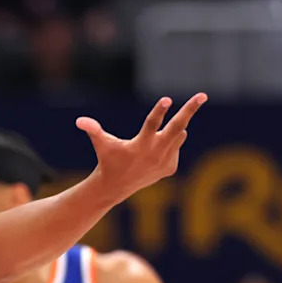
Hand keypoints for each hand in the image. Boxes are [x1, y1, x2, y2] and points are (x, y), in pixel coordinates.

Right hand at [78, 93, 206, 201]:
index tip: (167, 99)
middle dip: (189, 110)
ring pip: (178, 135)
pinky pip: (176, 147)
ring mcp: (165, 161)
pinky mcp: (170, 167)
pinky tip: (153, 153)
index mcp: (139, 145)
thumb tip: (79, 120)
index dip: (158, 111)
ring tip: (156, 138)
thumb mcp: (102, 144)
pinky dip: (169, 144)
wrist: (117, 187)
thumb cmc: (108, 160)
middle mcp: (155, 153)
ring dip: (174, 129)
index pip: (151, 125)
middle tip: (202, 96)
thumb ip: (93, 131)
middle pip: (177, 127)